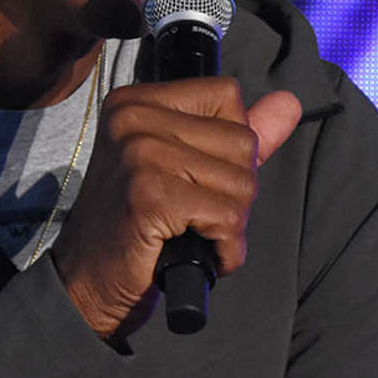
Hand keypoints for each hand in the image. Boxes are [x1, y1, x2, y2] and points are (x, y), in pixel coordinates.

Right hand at [50, 80, 301, 339]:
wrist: (88, 283)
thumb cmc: (136, 225)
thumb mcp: (187, 168)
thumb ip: (238, 132)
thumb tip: (290, 102)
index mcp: (137, 101)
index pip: (226, 95)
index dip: (232, 144)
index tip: (200, 175)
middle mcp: (134, 117)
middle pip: (241, 141)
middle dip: (235, 191)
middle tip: (194, 215)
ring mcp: (139, 153)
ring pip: (241, 183)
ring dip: (230, 224)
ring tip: (192, 234)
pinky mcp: (150, 194)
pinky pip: (228, 218)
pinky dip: (224, 249)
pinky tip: (196, 254)